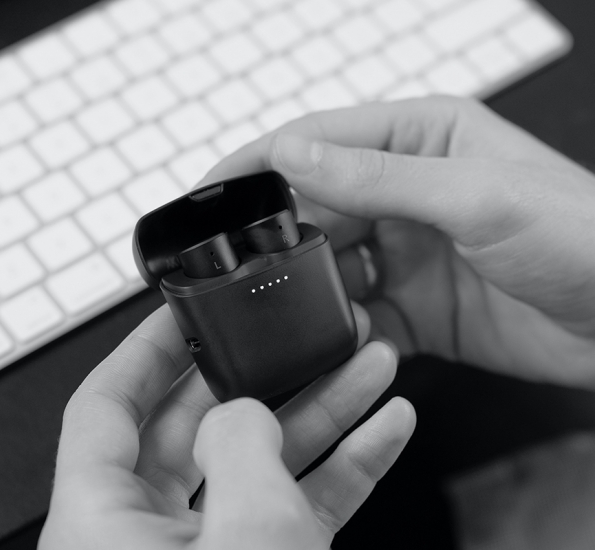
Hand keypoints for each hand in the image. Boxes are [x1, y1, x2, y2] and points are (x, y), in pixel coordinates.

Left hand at [38, 305, 414, 548]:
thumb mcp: (241, 540)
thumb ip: (242, 452)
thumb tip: (245, 413)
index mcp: (103, 520)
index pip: (108, 405)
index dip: (144, 349)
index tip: (180, 310)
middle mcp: (152, 534)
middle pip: (203, 424)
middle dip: (265, 373)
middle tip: (305, 333)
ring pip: (263, 460)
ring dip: (322, 412)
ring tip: (372, 366)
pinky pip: (301, 504)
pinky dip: (345, 466)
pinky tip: (386, 431)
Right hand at [201, 97, 594, 387]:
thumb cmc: (583, 235)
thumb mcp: (474, 197)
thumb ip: (376, 179)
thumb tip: (291, 155)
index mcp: (419, 141)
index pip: (319, 140)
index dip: (260, 161)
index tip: (211, 189)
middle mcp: (408, 193)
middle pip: (317, 209)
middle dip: (284, 240)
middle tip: (250, 270)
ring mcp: (409, 253)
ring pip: (332, 268)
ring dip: (315, 292)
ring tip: (306, 311)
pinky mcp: (418, 307)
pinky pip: (361, 317)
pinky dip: (347, 332)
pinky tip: (351, 341)